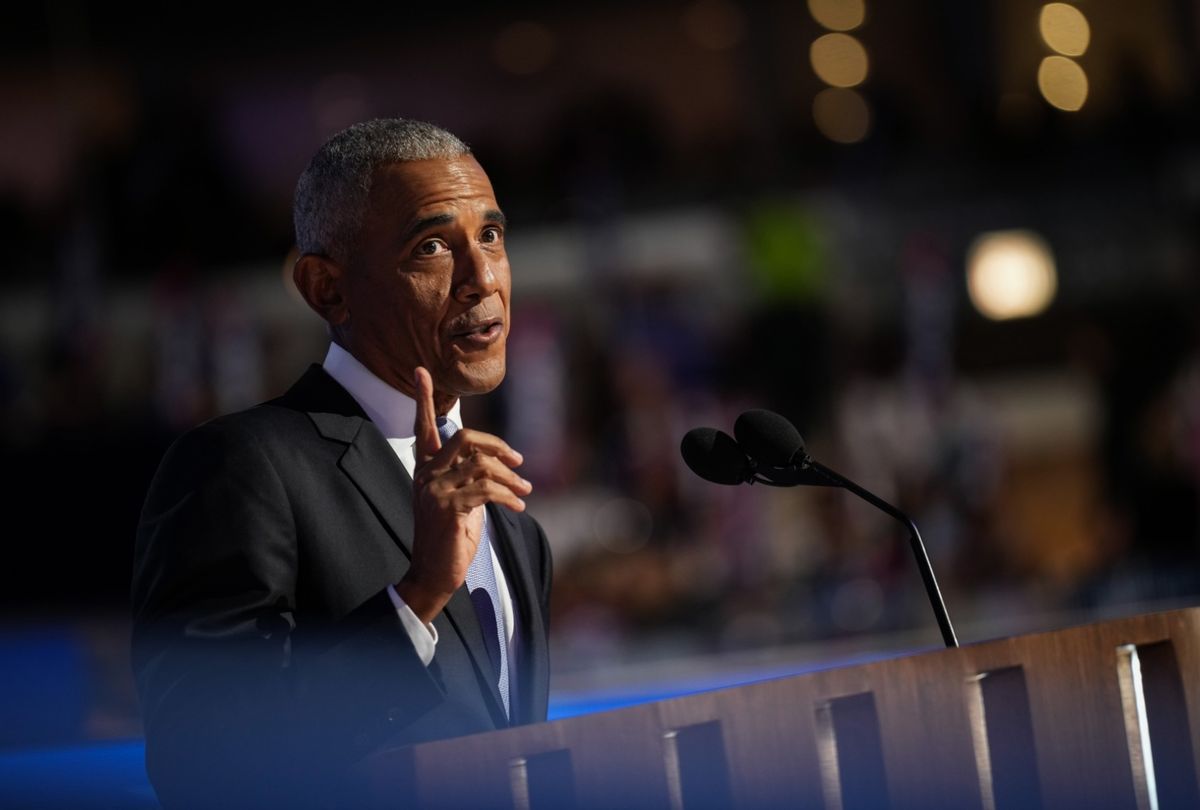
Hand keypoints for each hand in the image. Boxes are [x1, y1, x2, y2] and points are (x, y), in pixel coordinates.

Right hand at [395, 367, 531, 622]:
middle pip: (465, 438)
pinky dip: (509, 495)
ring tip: (525, 491)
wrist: (435, 573)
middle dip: (498, 446)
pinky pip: (487, 489)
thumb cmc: (451, 536)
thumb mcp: (461, 498)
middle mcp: (425, 474)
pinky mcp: (448, 507)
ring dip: (511, 479)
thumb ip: (470, 474)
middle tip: (518, 462)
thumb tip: (497, 459)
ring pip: (482, 465)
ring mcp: (434, 490)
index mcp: (425, 468)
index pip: (423, 427)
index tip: (422, 369)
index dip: (424, 398)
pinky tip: (518, 505)